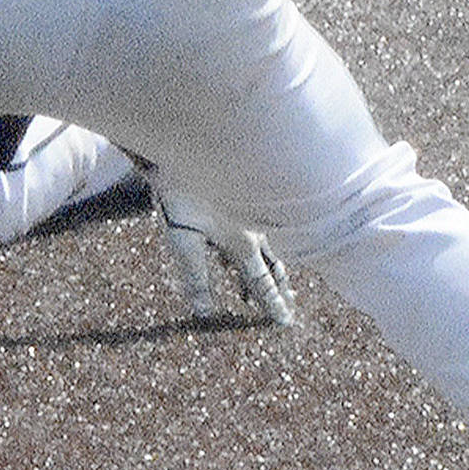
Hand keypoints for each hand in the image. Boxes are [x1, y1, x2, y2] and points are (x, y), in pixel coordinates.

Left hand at [156, 195, 295, 326]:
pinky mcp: (240, 196)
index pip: (261, 282)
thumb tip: (204, 313)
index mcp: (241, 243)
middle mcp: (253, 229)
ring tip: (278, 280)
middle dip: (279, 287)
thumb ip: (195, 276)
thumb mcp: (182, 239)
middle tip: (288, 305)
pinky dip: (261, 245)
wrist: (185, 147)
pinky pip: (258, 228)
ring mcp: (249, 211)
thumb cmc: (180, 193)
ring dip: (273, 267)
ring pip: (268, 245)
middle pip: (272, 264)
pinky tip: (252, 244)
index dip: (272, 304)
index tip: (284, 322)